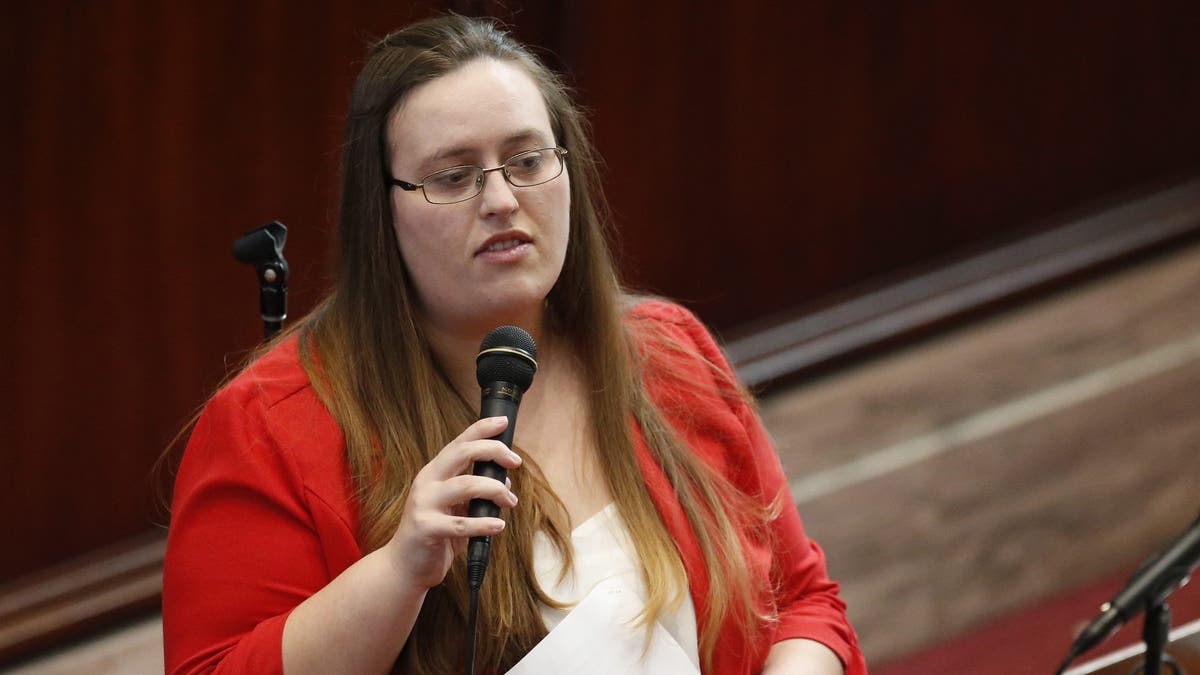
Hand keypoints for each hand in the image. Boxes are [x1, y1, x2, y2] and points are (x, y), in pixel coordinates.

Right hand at [385, 416, 521, 588]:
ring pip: (466, 485)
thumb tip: (504, 481)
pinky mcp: (426, 529)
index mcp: (434, 473)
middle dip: (493, 451)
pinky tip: (498, 525)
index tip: (502, 423)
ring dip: (495, 490)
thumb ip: (475, 493)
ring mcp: (424, 504)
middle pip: (462, 453)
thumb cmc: (435, 534)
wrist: (404, 566)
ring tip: (510, 501)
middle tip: (516, 462)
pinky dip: (484, 524)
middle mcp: (427, 483)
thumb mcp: (456, 508)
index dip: (481, 429)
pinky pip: (461, 523)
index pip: (459, 442)